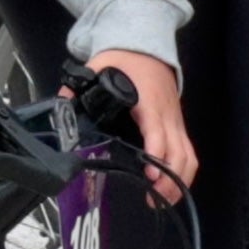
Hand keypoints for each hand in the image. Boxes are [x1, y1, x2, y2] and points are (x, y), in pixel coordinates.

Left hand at [90, 49, 195, 203]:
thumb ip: (76, 90)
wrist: (147, 47)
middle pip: (178, 151)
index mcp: (148, 101)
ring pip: (187, 155)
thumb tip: (59, 112)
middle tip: (152, 199)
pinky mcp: (178, 126)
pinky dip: (184, 172)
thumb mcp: (97, 67)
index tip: (150, 175)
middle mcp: (167, 114)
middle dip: (169, 178)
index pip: (157, 130)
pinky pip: (189, 152)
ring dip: (179, 180)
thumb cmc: (124, 60)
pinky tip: (172, 187)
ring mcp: (176, 121)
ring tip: (161, 201)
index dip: (156, 153)